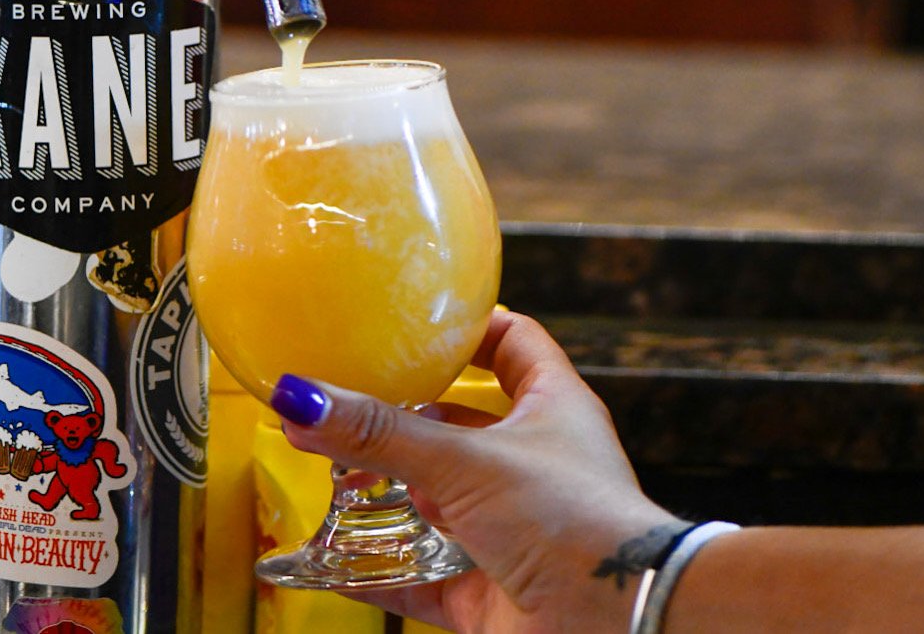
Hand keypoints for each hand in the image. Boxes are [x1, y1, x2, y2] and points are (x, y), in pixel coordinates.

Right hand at [273, 309, 681, 631]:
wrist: (621, 626)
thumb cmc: (573, 521)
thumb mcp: (467, 461)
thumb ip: (382, 435)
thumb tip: (301, 398)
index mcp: (551, 405)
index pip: (510, 341)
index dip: (465, 327)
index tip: (412, 320)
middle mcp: (535, 462)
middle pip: (463, 425)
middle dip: (407, 418)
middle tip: (348, 403)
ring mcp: (515, 529)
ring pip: (440, 502)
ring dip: (388, 496)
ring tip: (325, 478)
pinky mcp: (495, 592)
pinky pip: (424, 578)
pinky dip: (379, 573)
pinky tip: (330, 566)